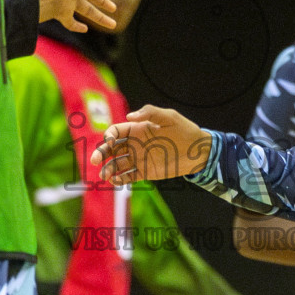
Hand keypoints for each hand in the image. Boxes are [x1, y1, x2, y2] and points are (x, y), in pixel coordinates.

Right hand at [91, 106, 211, 182]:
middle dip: (101, 154)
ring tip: (105, 176)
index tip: (109, 142)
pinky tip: (116, 182)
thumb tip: (130, 117)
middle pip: (111, 149)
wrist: (199, 151)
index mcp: (137, 129)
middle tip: (95, 161)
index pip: (116, 132)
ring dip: (108, 169)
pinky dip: (121, 180)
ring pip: (117, 164)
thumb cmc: (185, 130)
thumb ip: (150, 113)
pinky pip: (129, 176)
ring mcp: (139, 158)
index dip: (109, 136)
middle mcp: (135, 144)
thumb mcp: (169, 117)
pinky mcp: (146, 172)